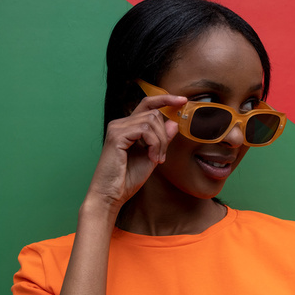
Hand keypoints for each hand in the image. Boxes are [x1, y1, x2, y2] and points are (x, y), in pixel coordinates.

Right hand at [84, 94, 186, 212]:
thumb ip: (161, 139)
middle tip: (161, 156)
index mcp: (127, 126)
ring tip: (156, 159)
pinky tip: (152, 158)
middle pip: (153, 113)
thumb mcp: (152, 156)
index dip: (165, 99)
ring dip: (160, 142)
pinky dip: (154, 144)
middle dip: (164, 135)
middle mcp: (120, 123)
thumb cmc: (127, 179)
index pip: (148, 104)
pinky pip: (145, 130)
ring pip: (151, 120)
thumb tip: (173, 122)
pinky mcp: (116, 136)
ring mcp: (117, 128)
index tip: (182, 100)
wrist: (111, 195)